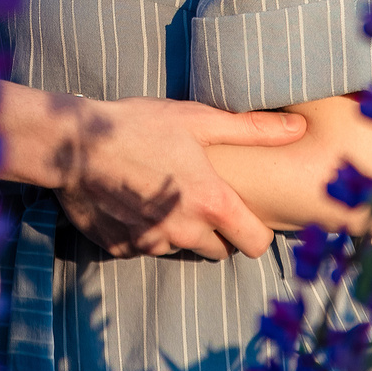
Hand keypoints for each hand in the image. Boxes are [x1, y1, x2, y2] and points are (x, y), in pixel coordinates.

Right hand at [54, 98, 305, 261]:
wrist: (71, 144)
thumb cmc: (139, 125)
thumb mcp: (198, 119)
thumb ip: (252, 129)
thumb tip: (299, 127)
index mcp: (210, 203)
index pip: (256, 244)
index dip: (256, 232)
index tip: (247, 216)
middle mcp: (184, 232)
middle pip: (219, 251)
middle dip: (216, 231)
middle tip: (200, 197)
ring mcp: (151, 244)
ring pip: (181, 248)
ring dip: (179, 229)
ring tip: (163, 191)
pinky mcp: (122, 249)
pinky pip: (146, 247)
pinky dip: (146, 230)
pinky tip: (134, 199)